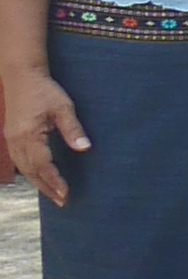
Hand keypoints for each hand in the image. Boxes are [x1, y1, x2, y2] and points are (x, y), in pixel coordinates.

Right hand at [0, 71, 80, 209]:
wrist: (22, 77)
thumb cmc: (44, 90)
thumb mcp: (63, 107)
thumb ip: (73, 129)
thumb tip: (84, 149)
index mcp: (28, 135)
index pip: (43, 165)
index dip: (54, 181)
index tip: (66, 194)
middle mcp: (16, 141)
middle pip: (31, 171)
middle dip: (47, 187)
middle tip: (62, 201)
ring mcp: (11, 140)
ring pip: (23, 168)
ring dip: (38, 182)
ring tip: (53, 194)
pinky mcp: (11, 137)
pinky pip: (20, 160)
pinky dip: (30, 172)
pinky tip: (39, 177)